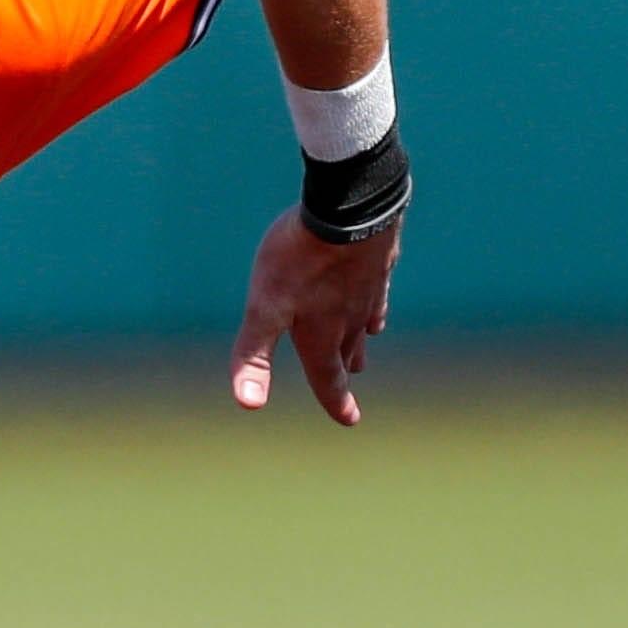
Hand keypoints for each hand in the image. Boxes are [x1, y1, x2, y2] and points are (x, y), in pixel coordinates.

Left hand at [228, 207, 398, 425]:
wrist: (348, 207)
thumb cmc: (299, 259)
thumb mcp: (265, 308)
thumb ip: (254, 354)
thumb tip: (249, 404)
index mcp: (322, 334)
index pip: (328, 378)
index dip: (336, 402)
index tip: (350, 419)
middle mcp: (350, 318)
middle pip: (346, 353)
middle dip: (344, 374)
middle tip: (348, 393)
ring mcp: (368, 290)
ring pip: (364, 325)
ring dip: (359, 343)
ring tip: (361, 355)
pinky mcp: (378, 261)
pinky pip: (377, 293)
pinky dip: (374, 307)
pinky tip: (374, 305)